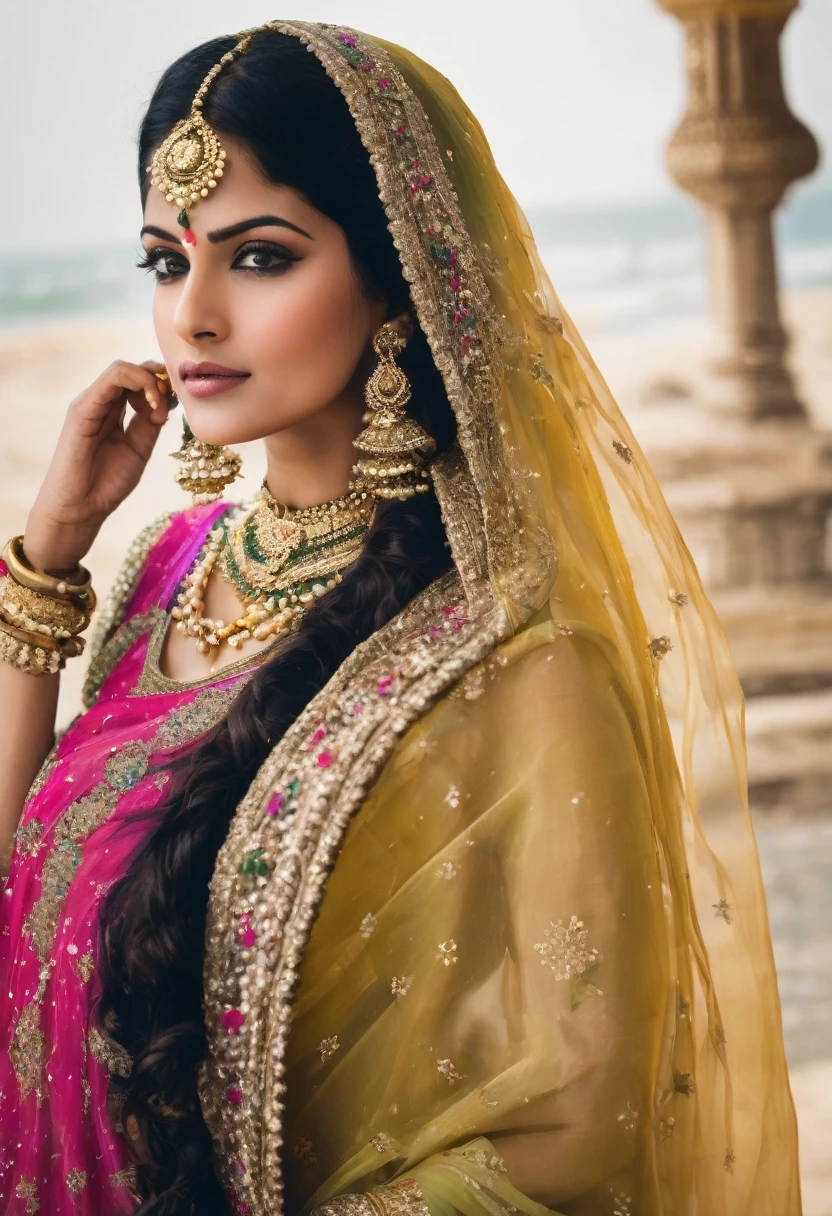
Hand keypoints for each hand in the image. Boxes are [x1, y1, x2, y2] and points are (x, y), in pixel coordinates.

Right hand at [23, 359, 175, 571]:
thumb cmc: (107, 482)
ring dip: (151, 381)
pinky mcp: (83, 409)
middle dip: (159, 379)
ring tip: (161, 407)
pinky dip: (139, 384)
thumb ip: (150, 422)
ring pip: (123, 369)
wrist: (81, 507)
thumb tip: (166, 401)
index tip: (176, 406)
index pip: (139, 381)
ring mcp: (90, 403)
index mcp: (113, 411)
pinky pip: (112, 379)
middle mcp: (100, 402)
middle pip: (132, 370)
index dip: (162, 385)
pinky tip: (152, 405)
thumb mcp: (139, 447)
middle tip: (172, 402)